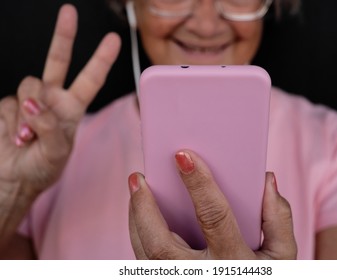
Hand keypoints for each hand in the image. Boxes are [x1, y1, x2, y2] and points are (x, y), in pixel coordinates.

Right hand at [0, 4, 120, 195]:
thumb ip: (50, 127)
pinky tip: (16, 139)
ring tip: (28, 138)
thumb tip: (33, 102)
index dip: (101, 60)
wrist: (13, 178)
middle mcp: (52, 99)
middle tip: (69, 12)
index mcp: (72, 108)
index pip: (90, 80)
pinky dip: (12, 124)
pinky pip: (9, 105)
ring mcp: (29, 100)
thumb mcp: (56, 153)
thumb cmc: (40, 169)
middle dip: (63, 36)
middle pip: (58, 61)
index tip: (113, 40)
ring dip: (28, 114)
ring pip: (28, 86)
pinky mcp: (8, 105)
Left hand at [128, 150, 296, 259]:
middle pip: (161, 244)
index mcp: (234, 262)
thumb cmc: (262, 279)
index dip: (199, 184)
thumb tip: (266, 181)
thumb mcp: (281, 258)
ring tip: (136, 189)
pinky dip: (140, 235)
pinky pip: (146, 262)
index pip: (214, 217)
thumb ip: (279, 219)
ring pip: (146, 255)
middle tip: (137, 177)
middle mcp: (202, 275)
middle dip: (144, 208)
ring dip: (136, 219)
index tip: (183, 155)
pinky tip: (142, 215)